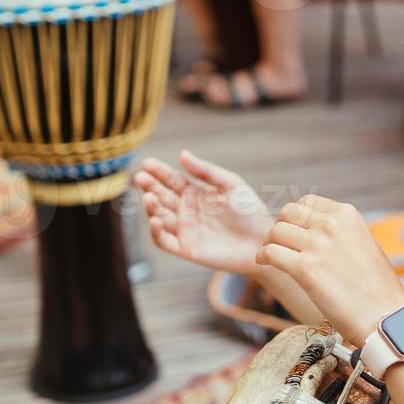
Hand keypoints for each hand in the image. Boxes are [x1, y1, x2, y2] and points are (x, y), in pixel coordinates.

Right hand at [134, 151, 273, 276]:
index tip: (147, 163)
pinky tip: (156, 220)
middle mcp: (186, 210)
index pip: (171, 180)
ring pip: (159, 216)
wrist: (262, 241)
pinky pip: (164, 241)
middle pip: (161, 196)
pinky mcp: (186, 249)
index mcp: (196, 193)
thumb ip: (206, 171)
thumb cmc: (249, 211)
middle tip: (141, 178)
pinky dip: (156, 232)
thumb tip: (182, 155)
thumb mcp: (230, 184)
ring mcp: (185, 229)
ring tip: (149, 197)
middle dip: (149, 187)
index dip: (158, 172)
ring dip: (151, 207)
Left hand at [256, 195, 403, 345]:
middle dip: (280, 227)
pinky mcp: (305, 269)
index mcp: (347, 215)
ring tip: (271, 255)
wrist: (385, 316)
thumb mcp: (364, 244)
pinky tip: (265, 263)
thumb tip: (314, 232)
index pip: (307, 202)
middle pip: (288, 213)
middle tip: (279, 243)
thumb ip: (340, 233)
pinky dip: (262, 257)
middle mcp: (332, 225)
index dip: (295, 216)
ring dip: (269, 243)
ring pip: (276, 232)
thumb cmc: (377, 287)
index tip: (293, 230)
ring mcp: (318, 246)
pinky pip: (270, 252)